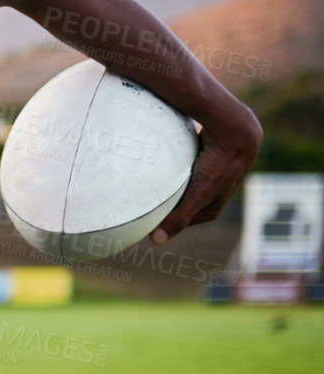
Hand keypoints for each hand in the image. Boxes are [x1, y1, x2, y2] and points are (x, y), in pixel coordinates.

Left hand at [151, 100, 262, 244]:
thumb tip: (156, 241)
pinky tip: (153, 168)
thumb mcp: (199, 193)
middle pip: (177, 205)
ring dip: (163, 187)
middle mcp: (209, 197)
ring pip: (178, 189)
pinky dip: (169, 171)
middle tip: (137, 203)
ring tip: (141, 186)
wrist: (236, 132)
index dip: (160, 221)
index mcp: (210, 209)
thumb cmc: (220, 165)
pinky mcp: (201, 163)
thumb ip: (180, 216)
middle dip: (161, 205)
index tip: (140, 220)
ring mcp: (206, 180)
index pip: (177, 222)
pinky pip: (179, 171)